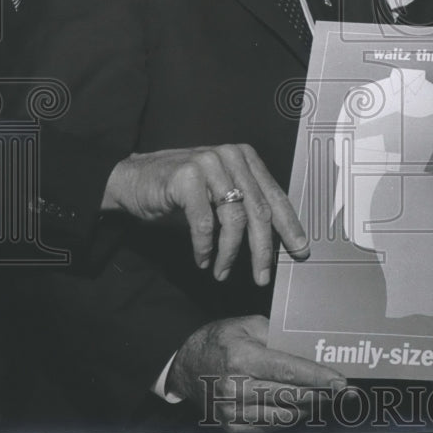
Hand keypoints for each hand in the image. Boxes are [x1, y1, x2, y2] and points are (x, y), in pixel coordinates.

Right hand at [101, 144, 307, 282]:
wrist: (132, 179)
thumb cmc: (180, 190)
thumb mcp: (219, 193)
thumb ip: (246, 206)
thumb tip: (275, 240)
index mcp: (246, 158)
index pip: (275, 195)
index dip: (290, 226)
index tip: (300, 250)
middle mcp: (231, 156)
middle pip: (259, 210)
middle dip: (263, 249)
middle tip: (263, 276)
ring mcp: (209, 164)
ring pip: (234, 219)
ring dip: (230, 253)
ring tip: (223, 272)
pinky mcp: (186, 177)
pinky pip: (204, 224)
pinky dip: (205, 248)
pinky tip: (202, 260)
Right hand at [167, 315, 346, 431]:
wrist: (187, 365)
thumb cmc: (221, 340)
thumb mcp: (248, 325)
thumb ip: (278, 336)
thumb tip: (309, 349)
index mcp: (242, 358)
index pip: (289, 370)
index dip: (318, 377)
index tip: (340, 381)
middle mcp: (237, 388)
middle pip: (291, 396)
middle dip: (321, 394)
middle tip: (344, 391)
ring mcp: (233, 412)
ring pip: (284, 416)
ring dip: (309, 408)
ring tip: (325, 397)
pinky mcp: (232, 427)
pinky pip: (271, 427)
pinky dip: (289, 417)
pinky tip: (302, 407)